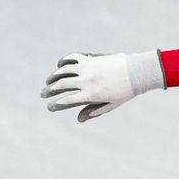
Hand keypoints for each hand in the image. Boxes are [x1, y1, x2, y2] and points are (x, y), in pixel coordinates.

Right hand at [41, 51, 163, 121]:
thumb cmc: (125, 92)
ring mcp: (87, 68)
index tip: (49, 107)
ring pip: (63, 71)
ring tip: (49, 81)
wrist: (136, 72)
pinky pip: (72, 58)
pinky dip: (64, 62)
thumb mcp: (111, 105)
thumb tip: (79, 120)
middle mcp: (86, 81)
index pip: (67, 100)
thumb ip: (94, 111)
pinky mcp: (90, 59)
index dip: (56, 104)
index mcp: (91, 95)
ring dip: (53, 76)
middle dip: (49, 90)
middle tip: (43, 94)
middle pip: (61, 85)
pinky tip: (60, 66)